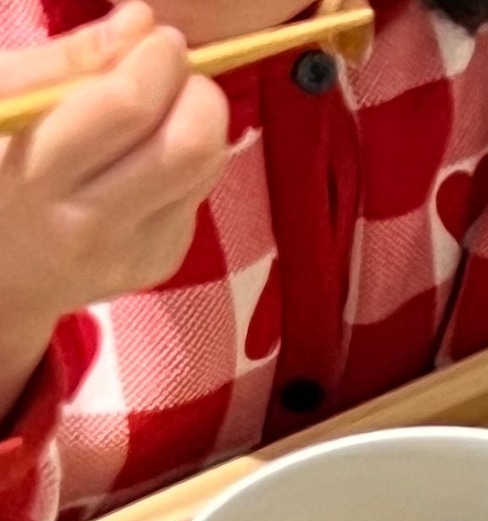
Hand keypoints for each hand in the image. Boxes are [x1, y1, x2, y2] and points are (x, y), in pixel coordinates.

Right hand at [0, 5, 228, 414]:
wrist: (2, 266)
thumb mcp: (5, 98)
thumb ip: (71, 59)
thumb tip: (144, 20)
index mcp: (38, 173)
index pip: (125, 107)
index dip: (156, 61)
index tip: (162, 37)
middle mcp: (91, 221)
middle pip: (186, 148)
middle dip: (199, 94)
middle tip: (180, 70)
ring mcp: (131, 251)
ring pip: (205, 173)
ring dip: (204, 123)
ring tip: (171, 102)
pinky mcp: (159, 263)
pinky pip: (197, 197)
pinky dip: (191, 160)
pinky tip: (155, 151)